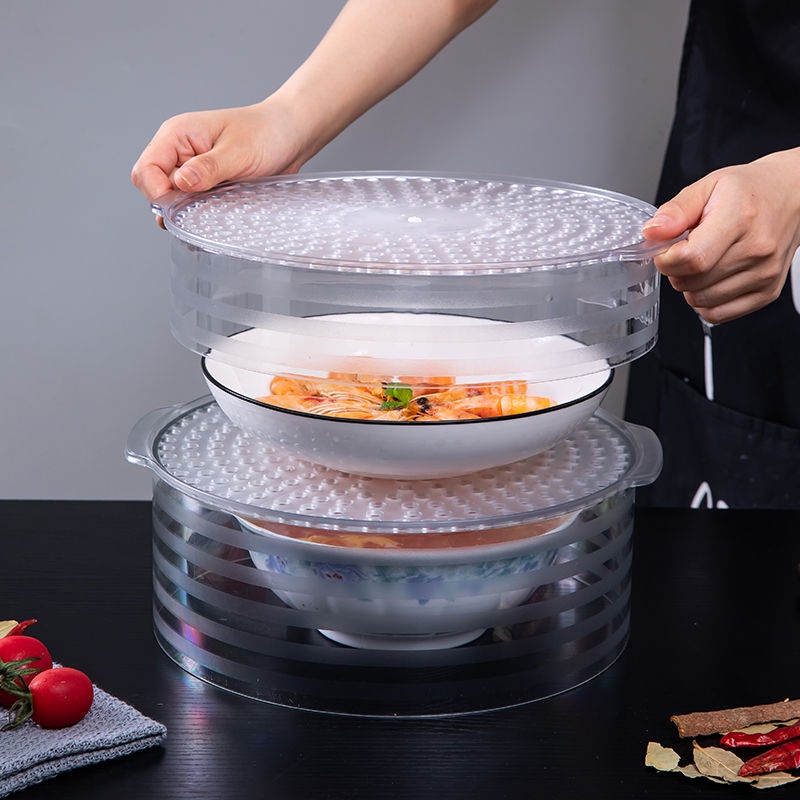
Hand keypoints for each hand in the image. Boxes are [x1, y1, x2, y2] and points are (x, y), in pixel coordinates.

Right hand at [131, 98, 306, 223]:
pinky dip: (200, 218)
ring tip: (212, 219)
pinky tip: (215, 224)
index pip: (146, 170)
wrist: (291, 136)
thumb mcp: (238, 152)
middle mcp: (179, 154)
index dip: (158, 194)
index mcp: (177, 135)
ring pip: (174, 202)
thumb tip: (180, 182)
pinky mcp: (207, 186)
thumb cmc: (266, 133)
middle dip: (172, 207)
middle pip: (155, 190)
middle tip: (201, 214)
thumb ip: (208, 168)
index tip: (181, 208)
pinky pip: (193, 207)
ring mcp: (192, 171)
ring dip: (188, 215)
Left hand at [641, 148, 799, 322]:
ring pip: (701, 301)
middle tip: (686, 251)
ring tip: (702, 262)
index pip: (691, 259)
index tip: (665, 250)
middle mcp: (757, 249)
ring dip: (690, 287)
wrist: (792, 195)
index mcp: (739, 219)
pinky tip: (710, 280)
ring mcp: (764, 274)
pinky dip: (705, 303)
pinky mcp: (767, 292)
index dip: (667, 259)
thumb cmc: (749, 191)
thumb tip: (652, 232)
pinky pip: (719, 314)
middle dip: (676, 271)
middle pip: (693, 282)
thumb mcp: (708, 187)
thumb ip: (675, 211)